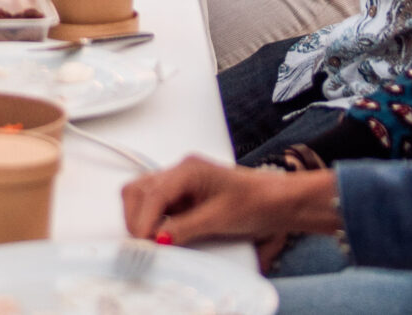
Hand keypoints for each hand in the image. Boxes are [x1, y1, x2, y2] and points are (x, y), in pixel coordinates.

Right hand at [121, 156, 298, 245]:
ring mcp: (179, 182)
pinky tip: (159, 234)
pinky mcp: (181, 196)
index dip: (144, 218)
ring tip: (149, 239)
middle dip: (136, 217)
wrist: (275, 202)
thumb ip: (186, 228)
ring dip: (140, 217)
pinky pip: (155, 204)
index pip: (153, 192)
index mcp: (189, 169)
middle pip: (139, 189)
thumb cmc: (255, 201)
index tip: (143, 241)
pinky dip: (151, 219)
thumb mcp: (220, 218)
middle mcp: (180, 172)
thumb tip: (158, 238)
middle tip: (143, 243)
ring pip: (142, 195)